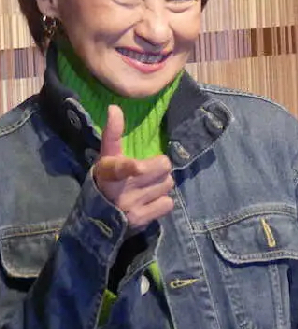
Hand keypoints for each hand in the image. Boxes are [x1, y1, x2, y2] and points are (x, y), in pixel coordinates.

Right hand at [93, 105, 173, 231]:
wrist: (99, 217)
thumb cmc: (107, 180)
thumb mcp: (107, 157)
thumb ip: (113, 134)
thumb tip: (114, 108)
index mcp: (108, 170)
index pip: (120, 167)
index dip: (131, 167)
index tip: (137, 166)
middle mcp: (119, 190)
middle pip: (162, 168)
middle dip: (160, 168)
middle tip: (149, 172)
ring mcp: (131, 206)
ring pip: (167, 184)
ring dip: (161, 184)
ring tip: (148, 187)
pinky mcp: (141, 219)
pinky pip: (168, 203)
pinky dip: (162, 201)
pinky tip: (150, 201)